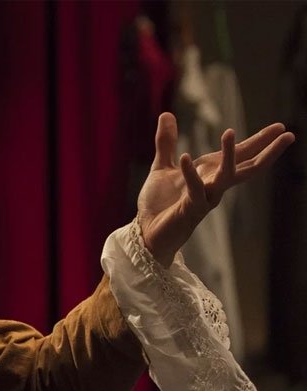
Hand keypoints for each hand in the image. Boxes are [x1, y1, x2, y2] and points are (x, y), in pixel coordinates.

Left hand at [137, 113, 293, 265]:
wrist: (146, 231)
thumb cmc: (159, 203)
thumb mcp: (162, 166)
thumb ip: (167, 142)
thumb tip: (166, 114)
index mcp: (211, 173)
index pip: (240, 154)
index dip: (259, 141)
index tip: (281, 127)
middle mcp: (214, 185)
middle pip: (247, 167)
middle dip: (268, 151)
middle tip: (289, 135)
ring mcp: (206, 197)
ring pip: (225, 176)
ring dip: (228, 155)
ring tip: (229, 132)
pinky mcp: (191, 209)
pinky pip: (195, 189)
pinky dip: (190, 173)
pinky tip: (186, 156)